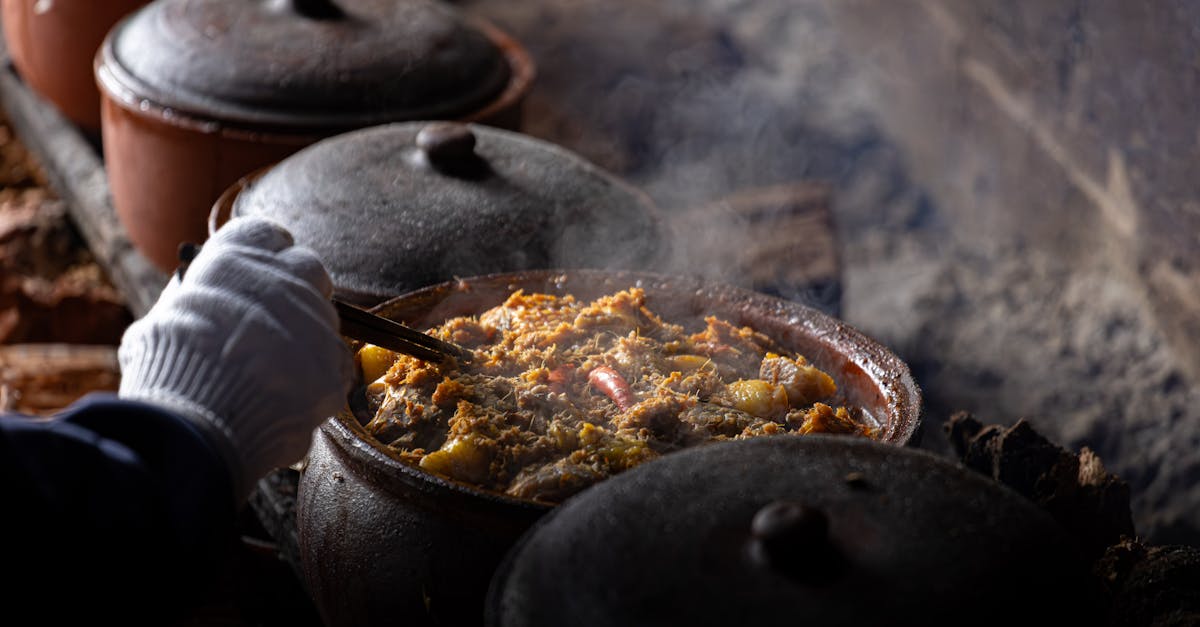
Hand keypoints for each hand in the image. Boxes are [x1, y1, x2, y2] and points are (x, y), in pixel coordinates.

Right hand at [118, 217, 353, 498]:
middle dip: (297, 290)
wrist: (196, 427)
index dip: (264, 257)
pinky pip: (336, 364)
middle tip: (273, 322)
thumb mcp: (163, 321)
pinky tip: (288, 397)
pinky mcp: (334, 364)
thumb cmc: (167, 373)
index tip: (257, 276)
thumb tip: (202, 294)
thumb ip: (194, 300)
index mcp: (237, 258)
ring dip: (305, 339)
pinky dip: (318, 378)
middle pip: (309, 269)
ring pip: (325, 319)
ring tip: (270, 374)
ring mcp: (315, 321)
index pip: (268, 235)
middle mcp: (285, 279)